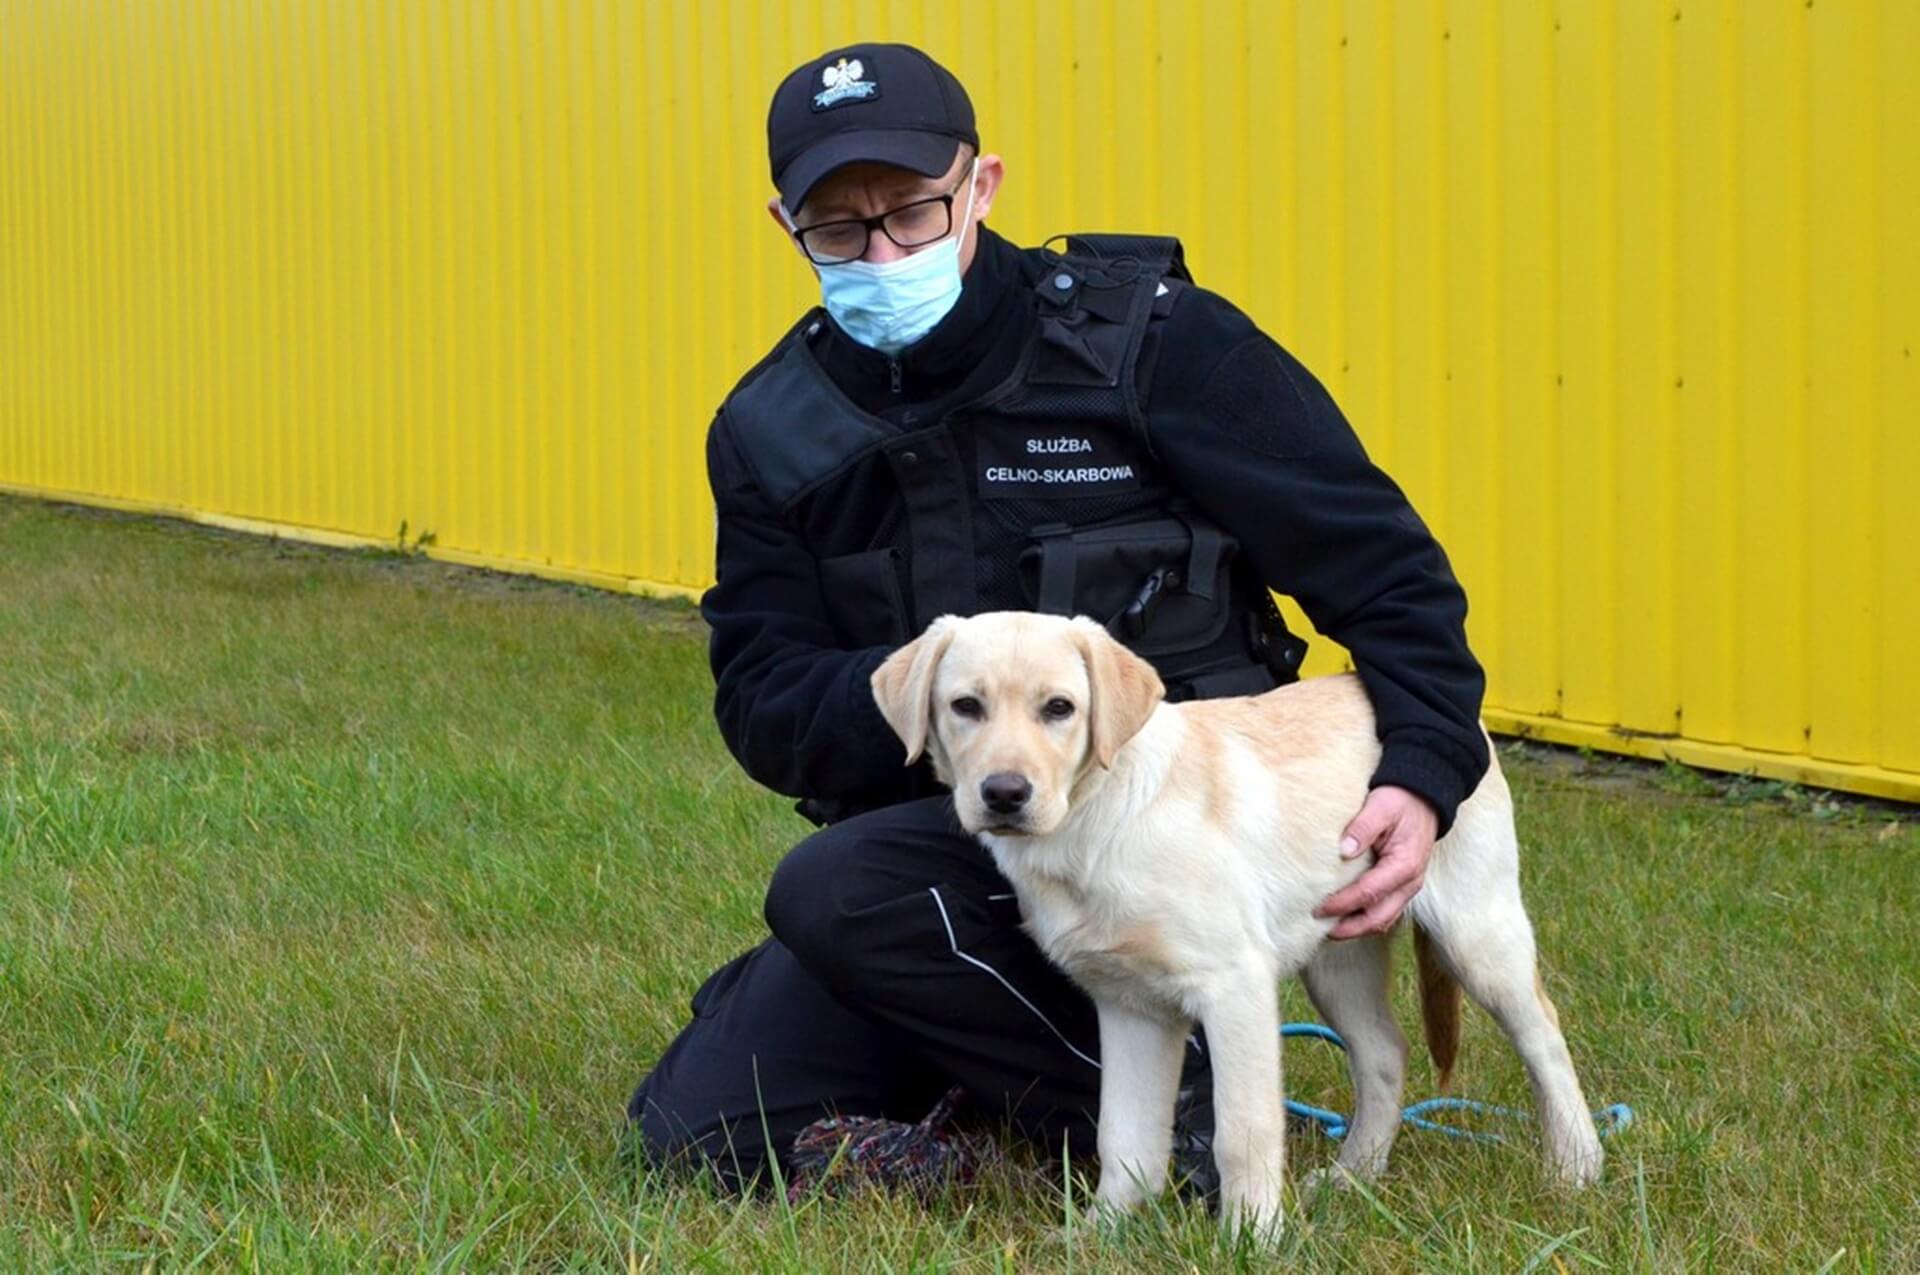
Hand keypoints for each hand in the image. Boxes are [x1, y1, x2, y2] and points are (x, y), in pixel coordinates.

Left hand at [1315, 785, 1437, 939]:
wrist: (1423, 799)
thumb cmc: (1400, 801)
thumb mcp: (1381, 806)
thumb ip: (1362, 827)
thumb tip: (1344, 851)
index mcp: (1405, 865)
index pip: (1369, 894)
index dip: (1342, 904)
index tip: (1318, 908)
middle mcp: (1410, 883)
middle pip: (1378, 918)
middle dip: (1348, 928)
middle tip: (1318, 927)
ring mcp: (1408, 888)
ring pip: (1383, 920)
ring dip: (1356, 928)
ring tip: (1327, 929)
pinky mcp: (1402, 887)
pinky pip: (1385, 912)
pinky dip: (1364, 919)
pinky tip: (1344, 918)